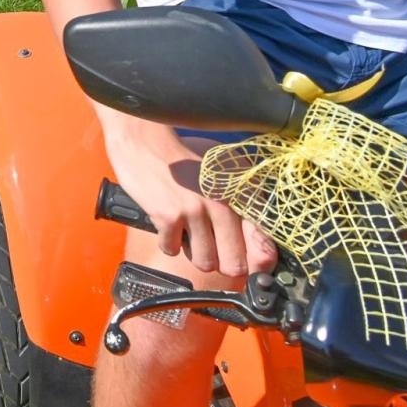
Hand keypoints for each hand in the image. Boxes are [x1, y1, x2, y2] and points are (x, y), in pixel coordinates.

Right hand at [100, 116, 277, 277]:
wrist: (145, 140)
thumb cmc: (183, 157)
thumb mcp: (223, 171)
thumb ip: (244, 203)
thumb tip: (259, 249)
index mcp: (241, 193)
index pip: (262, 246)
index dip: (254, 261)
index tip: (244, 259)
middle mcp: (224, 204)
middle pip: (234, 265)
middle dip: (221, 262)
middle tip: (209, 247)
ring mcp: (196, 211)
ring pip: (205, 262)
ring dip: (193, 253)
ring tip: (187, 232)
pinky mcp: (169, 217)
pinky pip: (172, 250)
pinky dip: (167, 242)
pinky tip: (166, 223)